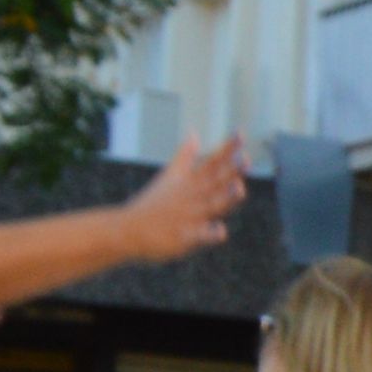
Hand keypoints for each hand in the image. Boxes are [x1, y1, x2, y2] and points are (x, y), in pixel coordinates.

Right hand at [126, 136, 249, 265]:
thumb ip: (185, 157)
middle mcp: (191, 197)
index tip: (241, 133)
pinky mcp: (181, 238)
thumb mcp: (169, 177)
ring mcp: (187, 217)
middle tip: (245, 158)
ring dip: (224, 198)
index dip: (227, 149)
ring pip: (210, 206)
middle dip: (230, 171)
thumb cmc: (152, 203)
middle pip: (214, 182)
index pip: (212, 162)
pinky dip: (208, 234)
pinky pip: (197, 237)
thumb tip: (194, 134)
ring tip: (240, 188)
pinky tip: (221, 231)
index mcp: (189, 182)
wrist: (126, 229)